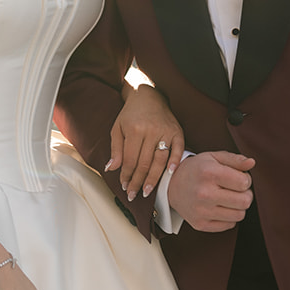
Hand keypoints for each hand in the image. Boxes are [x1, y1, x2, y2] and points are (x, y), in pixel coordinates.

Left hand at [105, 84, 183, 201]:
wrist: (148, 95)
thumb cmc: (130, 114)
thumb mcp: (117, 128)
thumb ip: (116, 149)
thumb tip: (111, 169)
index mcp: (134, 130)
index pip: (130, 160)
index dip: (127, 176)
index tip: (125, 186)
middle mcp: (151, 131)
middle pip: (144, 163)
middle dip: (138, 182)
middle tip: (134, 194)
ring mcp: (165, 131)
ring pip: (160, 160)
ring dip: (154, 178)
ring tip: (148, 191)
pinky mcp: (177, 131)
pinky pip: (178, 149)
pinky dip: (175, 162)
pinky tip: (170, 173)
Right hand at [167, 151, 254, 231]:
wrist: (171, 186)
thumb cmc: (196, 169)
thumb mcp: (213, 157)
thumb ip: (235, 159)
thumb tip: (252, 163)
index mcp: (209, 173)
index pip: (244, 182)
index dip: (246, 180)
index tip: (238, 178)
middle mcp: (204, 193)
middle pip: (245, 201)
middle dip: (246, 194)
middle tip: (237, 190)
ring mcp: (201, 211)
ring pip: (239, 215)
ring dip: (239, 207)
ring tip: (229, 198)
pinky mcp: (200, 224)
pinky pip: (229, 225)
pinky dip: (229, 217)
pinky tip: (220, 207)